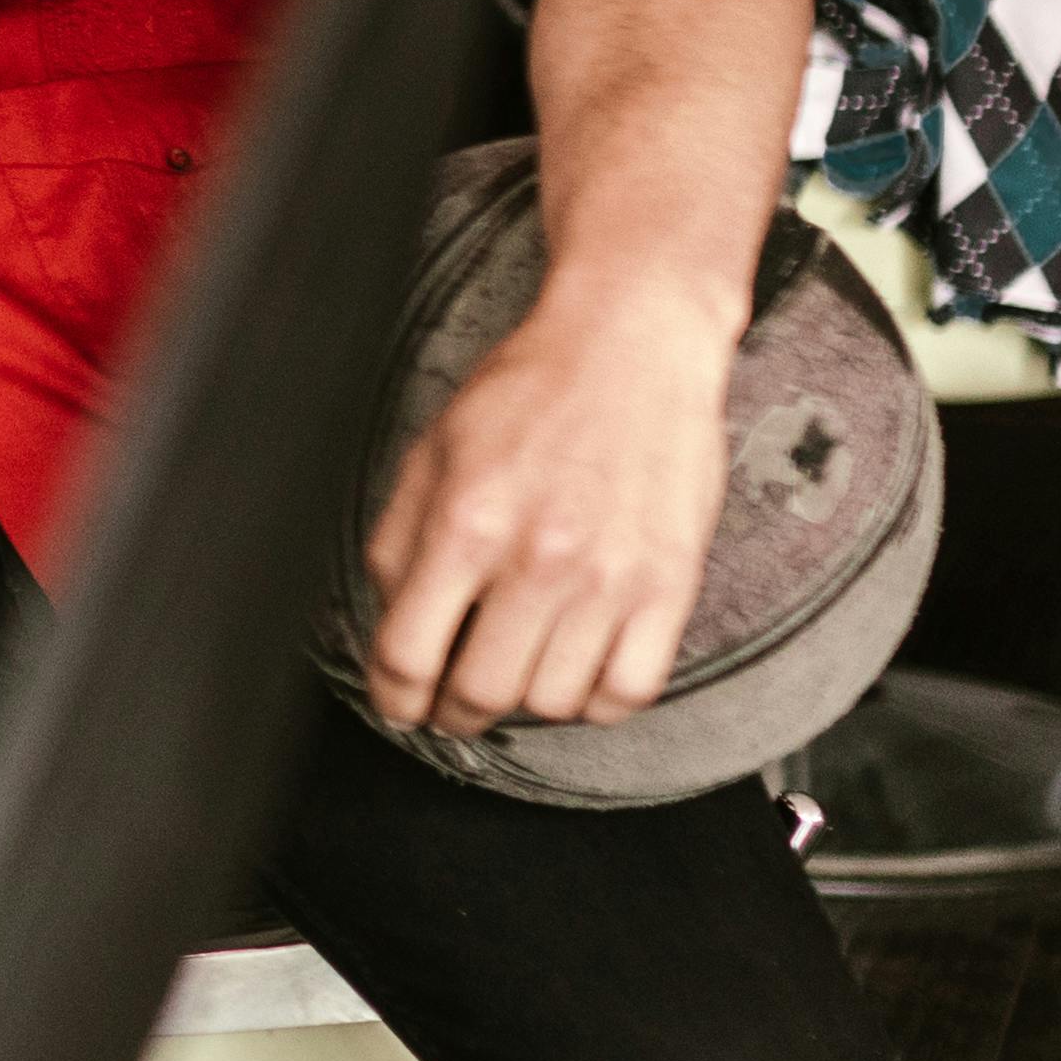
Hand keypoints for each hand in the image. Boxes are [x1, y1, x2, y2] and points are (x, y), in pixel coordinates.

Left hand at [360, 259, 732, 734]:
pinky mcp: (670, 586)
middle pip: (482, 692)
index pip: (410, 653)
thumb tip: (390, 621)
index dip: (393, 697)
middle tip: (452, 703)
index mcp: (466, 523)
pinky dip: (596, 700)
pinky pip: (630, 692)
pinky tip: (577, 669)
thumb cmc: (529, 392)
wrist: (632, 349)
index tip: (398, 705)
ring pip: (554, 700)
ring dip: (526, 702)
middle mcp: (539, 559)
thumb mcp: (432, 452)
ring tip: (516, 669)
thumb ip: (399, 540)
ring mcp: (611, 578)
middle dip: (454, 712)